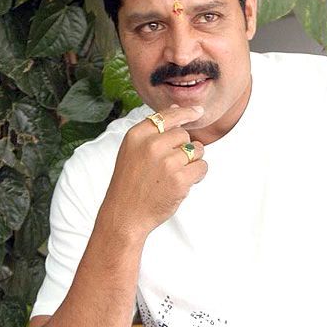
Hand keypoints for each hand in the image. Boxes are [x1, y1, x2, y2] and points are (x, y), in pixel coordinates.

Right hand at [103, 103, 207, 235]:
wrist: (125, 215)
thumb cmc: (129, 186)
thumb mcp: (131, 152)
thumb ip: (151, 132)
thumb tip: (176, 110)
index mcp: (137, 136)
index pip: (167, 116)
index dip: (186, 113)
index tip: (198, 111)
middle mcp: (151, 145)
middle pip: (184, 135)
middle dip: (184, 148)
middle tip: (172, 166)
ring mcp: (166, 162)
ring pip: (196, 150)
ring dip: (192, 162)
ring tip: (175, 175)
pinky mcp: (179, 179)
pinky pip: (201, 167)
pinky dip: (197, 175)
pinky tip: (183, 183)